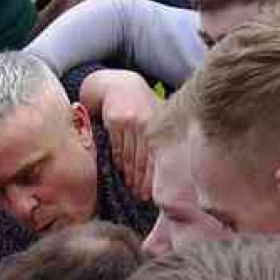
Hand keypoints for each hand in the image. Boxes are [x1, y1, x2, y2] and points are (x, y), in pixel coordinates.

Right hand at [83, 70, 160, 200]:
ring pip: (130, 155)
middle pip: (145, 158)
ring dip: (131, 174)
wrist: (119, 84)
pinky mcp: (116, 120)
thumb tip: (164, 168)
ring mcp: (132, 121)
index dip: (154, 176)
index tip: (152, 191)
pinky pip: (118, 147)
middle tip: (140, 195)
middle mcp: (148, 122)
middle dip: (142, 179)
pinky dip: (120, 161)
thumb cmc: (140, 105)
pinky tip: (122, 171)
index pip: (159, 155)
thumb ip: (159, 139)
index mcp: (160, 123)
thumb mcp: (153, 117)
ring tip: (131, 186)